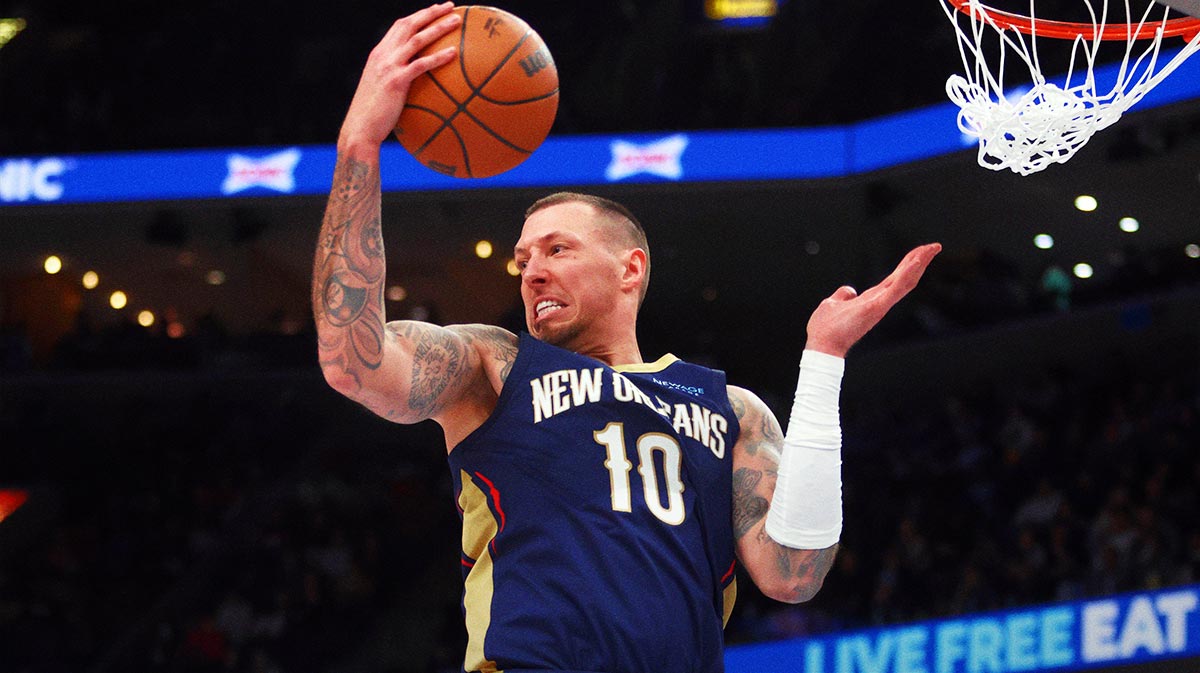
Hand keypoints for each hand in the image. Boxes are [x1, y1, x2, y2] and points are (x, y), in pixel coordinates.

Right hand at [338, 3, 460, 153]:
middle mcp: (382, 55)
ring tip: (457, 21)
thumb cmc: (373, 116)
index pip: (399, 26)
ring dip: (438, 27)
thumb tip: (416, 82)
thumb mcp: (381, 90)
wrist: (360, 129)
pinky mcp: (396, 81)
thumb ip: (395, 78)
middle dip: (430, 12)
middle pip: (409, 25)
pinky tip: (454, 53)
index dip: (418, 16)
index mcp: (379, 54)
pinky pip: (421, 65)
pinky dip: (438, 57)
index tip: (435, 10)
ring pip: (417, 39)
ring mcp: (388, 66)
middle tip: (450, 6)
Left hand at [805, 243, 941, 356]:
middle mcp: (880, 301)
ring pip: (905, 281)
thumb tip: (849, 290)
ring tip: (932, 249)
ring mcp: (880, 304)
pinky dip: (906, 274)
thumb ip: (843, 296)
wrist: (822, 346)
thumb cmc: (826, 329)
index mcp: (872, 299)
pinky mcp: (877, 307)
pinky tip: (916, 262)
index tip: (920, 252)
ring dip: (919, 263)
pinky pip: (895, 288)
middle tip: (935, 246)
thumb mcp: (833, 304)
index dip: (908, 264)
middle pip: (905, 277)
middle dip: (920, 260)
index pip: (894, 278)